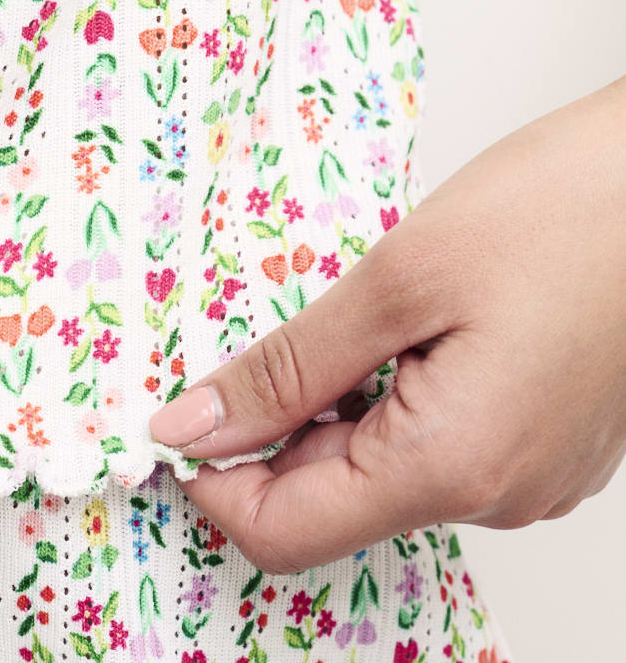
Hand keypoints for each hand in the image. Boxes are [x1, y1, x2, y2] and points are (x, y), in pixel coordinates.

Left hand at [149, 75, 625, 573]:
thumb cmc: (561, 210)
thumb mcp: (398, 279)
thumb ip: (288, 367)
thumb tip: (194, 426)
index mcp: (450, 466)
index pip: (284, 533)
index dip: (214, 477)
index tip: (182, 408)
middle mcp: (495, 495)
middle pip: (332, 499)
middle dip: (277, 426)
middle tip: (273, 330)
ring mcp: (528, 475)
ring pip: (384, 469)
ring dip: (340, 405)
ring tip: (360, 313)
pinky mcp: (544, 445)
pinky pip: (438, 446)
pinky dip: (395, 397)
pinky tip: (409, 326)